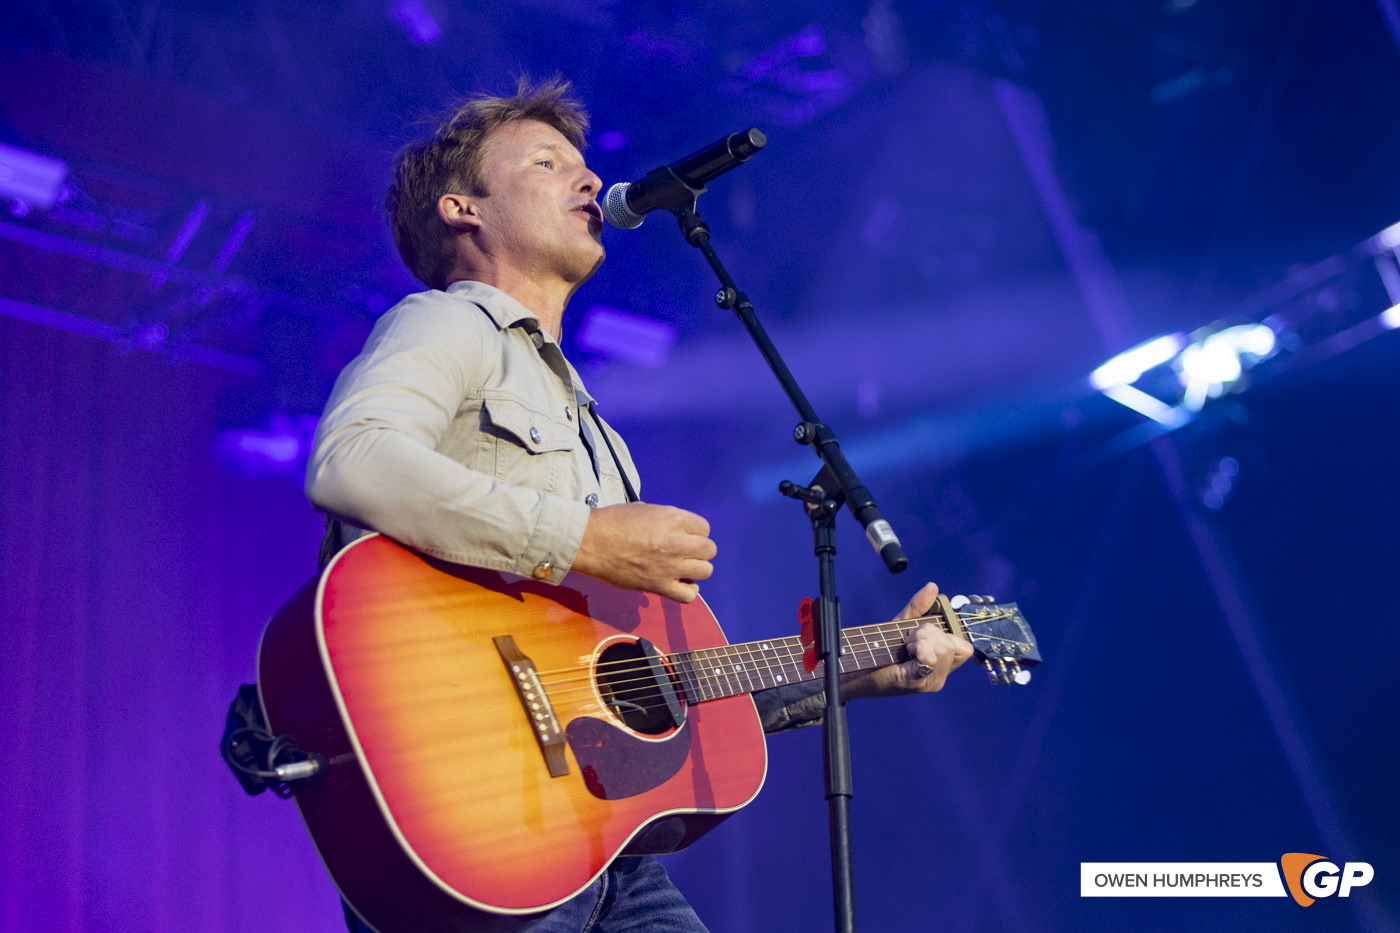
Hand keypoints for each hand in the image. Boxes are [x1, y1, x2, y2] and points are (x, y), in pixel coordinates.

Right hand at [571, 502, 716, 602]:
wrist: (592, 542)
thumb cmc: (613, 521)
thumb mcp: (646, 509)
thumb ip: (666, 519)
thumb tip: (674, 528)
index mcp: (675, 519)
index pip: (704, 528)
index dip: (695, 532)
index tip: (684, 536)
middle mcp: (679, 543)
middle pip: (709, 549)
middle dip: (699, 550)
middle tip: (684, 552)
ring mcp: (671, 567)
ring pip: (706, 571)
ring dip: (697, 569)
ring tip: (684, 568)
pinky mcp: (660, 586)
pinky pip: (689, 595)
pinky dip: (689, 591)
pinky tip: (681, 584)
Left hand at [841, 582, 972, 699]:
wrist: (857, 667)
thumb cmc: (880, 649)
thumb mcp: (903, 624)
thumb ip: (920, 607)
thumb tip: (933, 587)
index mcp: (942, 664)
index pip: (965, 648)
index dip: (946, 633)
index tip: (922, 633)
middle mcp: (941, 676)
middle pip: (952, 645)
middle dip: (928, 633)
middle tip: (908, 640)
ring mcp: (931, 681)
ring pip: (942, 649)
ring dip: (920, 639)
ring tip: (905, 646)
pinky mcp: (918, 681)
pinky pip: (930, 657)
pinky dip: (918, 647)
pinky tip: (906, 651)